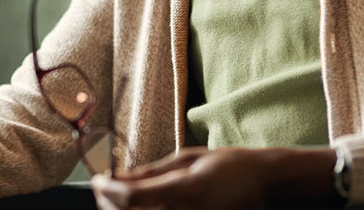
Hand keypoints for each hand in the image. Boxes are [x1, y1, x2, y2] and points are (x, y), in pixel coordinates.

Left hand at [90, 146, 339, 209]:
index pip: (130, 198)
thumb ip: (151, 171)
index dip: (105, 190)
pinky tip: (140, 209)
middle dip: (107, 203)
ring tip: (118, 198)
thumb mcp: (189, 158)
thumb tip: (118, 176)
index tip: (96, 179)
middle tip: (102, 188)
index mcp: (185, 191)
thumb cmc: (229, 166)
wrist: (267, 187)